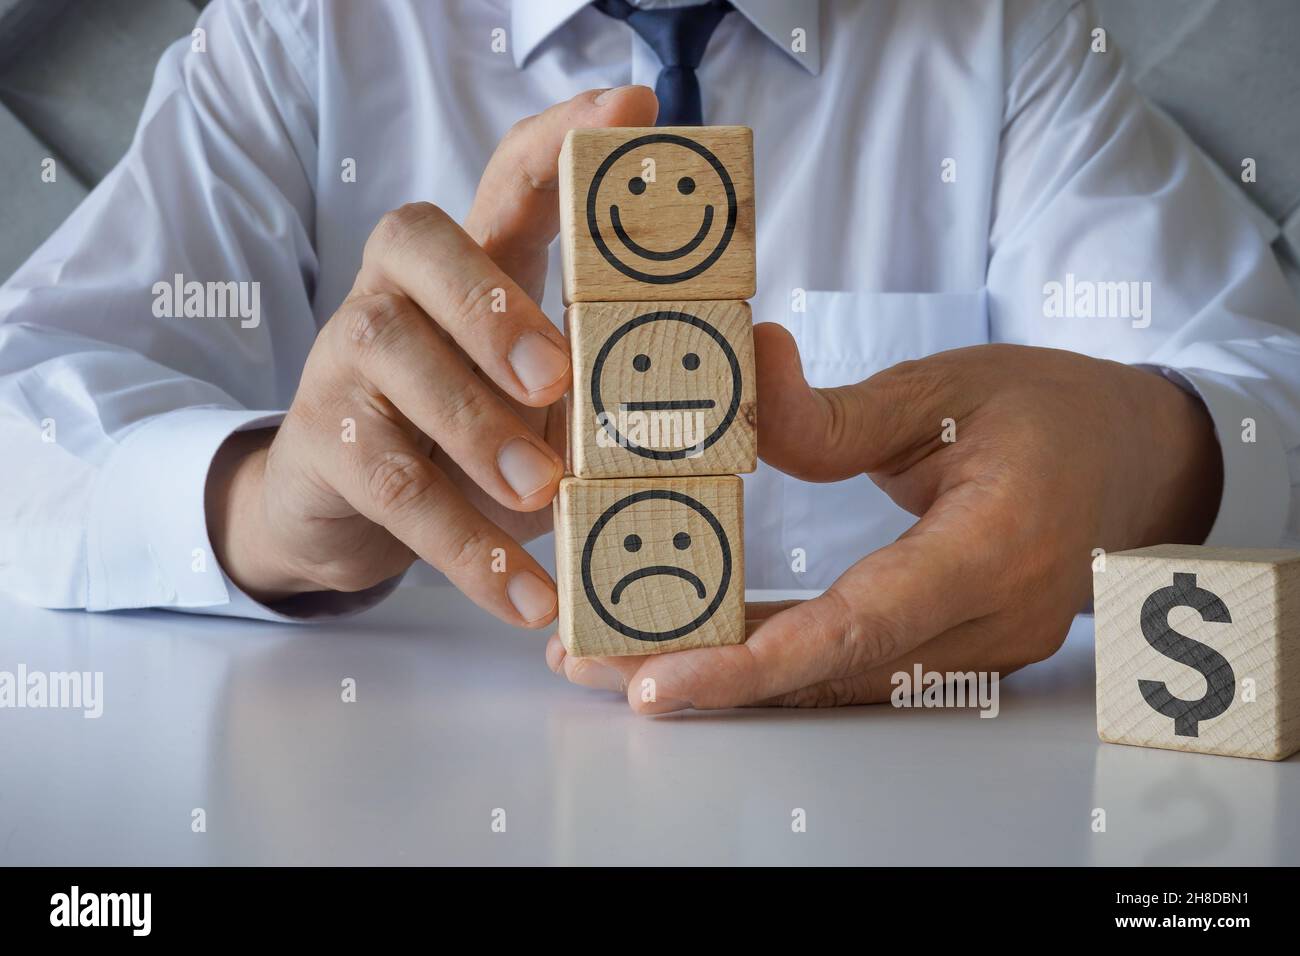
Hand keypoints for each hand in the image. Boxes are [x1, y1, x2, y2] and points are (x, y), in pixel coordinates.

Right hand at [207, 86, 658, 623]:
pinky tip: (526, 594)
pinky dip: (465, 546)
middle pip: (417, 241)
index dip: (565, 138)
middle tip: (558, 373)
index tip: (637, 109)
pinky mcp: (322, 442)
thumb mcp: (536, 402)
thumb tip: (725, 391)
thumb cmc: (458, 437)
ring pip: (392, 357)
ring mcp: (347, 362)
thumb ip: (599, 385)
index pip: (507, 178)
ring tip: (543, 491)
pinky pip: (391, 485)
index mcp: (466, 268)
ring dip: (476, 425)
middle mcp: (396, 293)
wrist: (337, 508)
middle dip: (492, 297)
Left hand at [549, 328, 1222, 709]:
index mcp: (992, 546)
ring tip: (620, 660)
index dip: (755, 662)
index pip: (861, 625)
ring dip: (730, 679)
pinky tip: (701, 649)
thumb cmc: (1052, 411)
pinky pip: (855, 668)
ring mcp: (977, 648)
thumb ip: (836, 410)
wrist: (1136, 459)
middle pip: (830, 674)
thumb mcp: (947, 385)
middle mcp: (988, 620)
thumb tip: (743, 371)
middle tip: (593, 668)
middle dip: (707, 679)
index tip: (660, 682)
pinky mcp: (957, 648)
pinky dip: (777, 665)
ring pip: (835, 684)